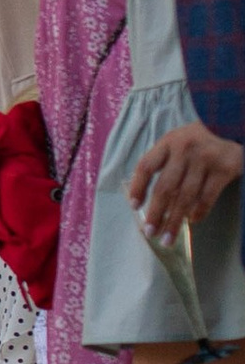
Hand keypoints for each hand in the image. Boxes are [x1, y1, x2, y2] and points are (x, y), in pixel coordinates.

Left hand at [126, 119, 244, 234]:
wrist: (230, 126)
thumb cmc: (198, 139)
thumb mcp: (175, 141)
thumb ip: (162, 161)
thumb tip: (146, 195)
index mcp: (167, 142)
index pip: (146, 166)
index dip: (138, 187)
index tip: (134, 206)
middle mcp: (184, 151)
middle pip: (165, 187)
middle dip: (156, 212)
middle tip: (150, 232)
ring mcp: (205, 160)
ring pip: (186, 196)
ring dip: (175, 220)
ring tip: (167, 237)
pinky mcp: (224, 170)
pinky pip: (208, 197)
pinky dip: (199, 212)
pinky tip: (192, 222)